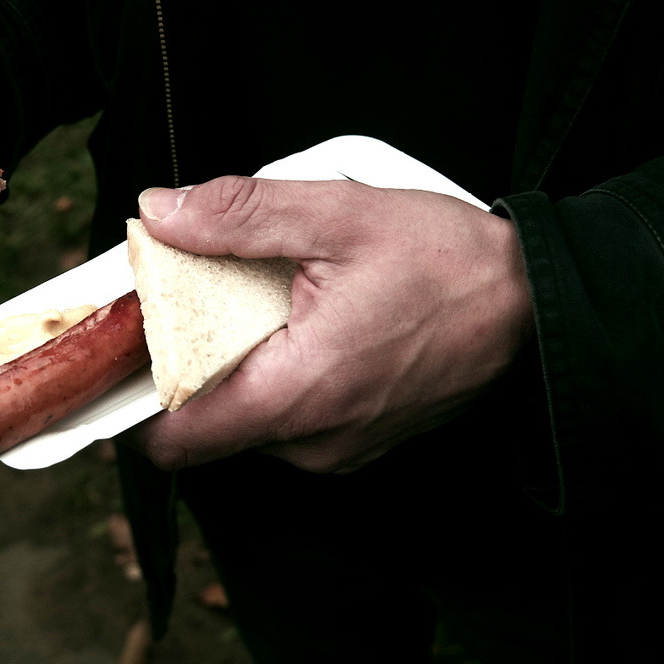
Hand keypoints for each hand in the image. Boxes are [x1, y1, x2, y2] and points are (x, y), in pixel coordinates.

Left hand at [129, 177, 534, 472]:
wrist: (537, 304)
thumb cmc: (450, 264)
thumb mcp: (337, 217)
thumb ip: (238, 214)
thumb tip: (159, 212)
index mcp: (297, 394)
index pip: (174, 438)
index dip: (136, 392)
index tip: (127, 342)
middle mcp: (313, 442)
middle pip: (205, 424)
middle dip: (187, 365)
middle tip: (197, 295)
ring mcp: (339, 451)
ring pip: (247, 422)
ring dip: (237, 367)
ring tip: (267, 301)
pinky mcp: (360, 445)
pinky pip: (290, 421)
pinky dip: (278, 377)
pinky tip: (304, 323)